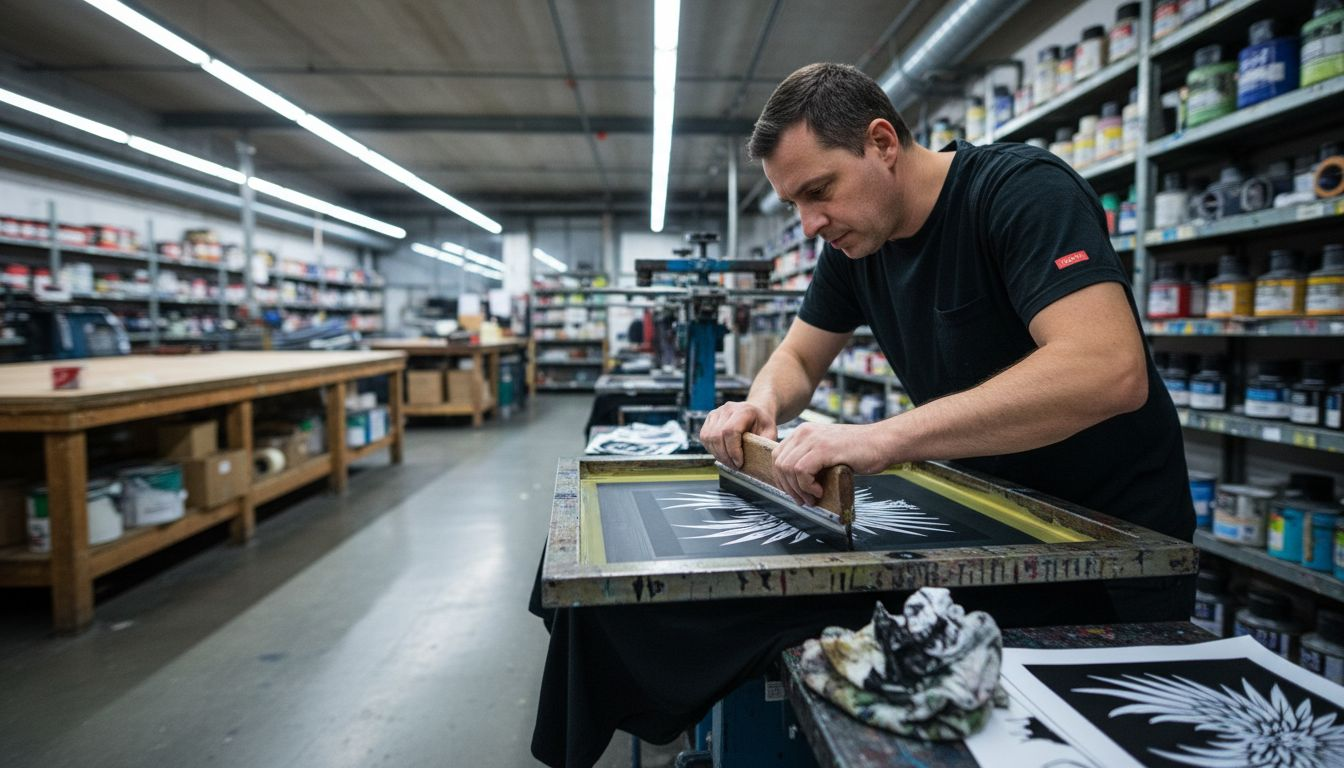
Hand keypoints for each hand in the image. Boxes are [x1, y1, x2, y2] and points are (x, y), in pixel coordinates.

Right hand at [699, 401, 777, 467]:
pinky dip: (711, 449)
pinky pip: (704, 437)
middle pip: (717, 436)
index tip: (739, 463)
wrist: (755, 411)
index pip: (730, 431)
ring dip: (717, 454)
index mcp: (744, 410)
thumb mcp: (770, 432)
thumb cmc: (762, 423)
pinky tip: (722, 454)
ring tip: (729, 462)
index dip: (733, 450)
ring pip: (708, 437)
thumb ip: (764, 444)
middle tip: (734, 466)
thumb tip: (758, 459)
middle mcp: (727, 409)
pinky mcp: (710, 418)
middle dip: (725, 456)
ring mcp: (716, 412)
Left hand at [771, 422, 894, 505]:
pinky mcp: (823, 448)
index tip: (795, 493)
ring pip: (787, 469)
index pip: (777, 457)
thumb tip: (794, 484)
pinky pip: (801, 471)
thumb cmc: (860, 452)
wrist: (883, 442)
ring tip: (814, 497)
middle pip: (779, 464)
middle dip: (788, 488)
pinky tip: (820, 490)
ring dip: (798, 489)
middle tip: (804, 500)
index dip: (782, 479)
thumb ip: (810, 461)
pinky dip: (807, 486)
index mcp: (803, 433)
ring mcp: (813, 438)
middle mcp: (804, 432)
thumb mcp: (827, 453)